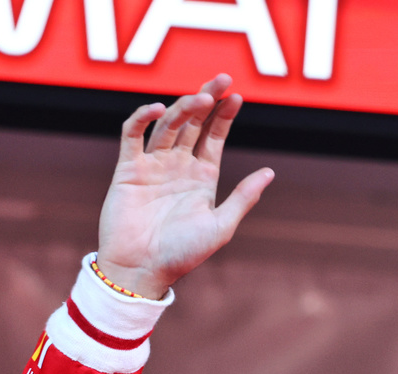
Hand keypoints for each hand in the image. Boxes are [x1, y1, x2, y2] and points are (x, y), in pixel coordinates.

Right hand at [97, 74, 273, 298]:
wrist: (142, 271)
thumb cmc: (183, 255)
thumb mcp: (221, 226)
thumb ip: (243, 198)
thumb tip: (270, 172)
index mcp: (202, 178)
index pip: (215, 137)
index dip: (225, 116)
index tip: (237, 97)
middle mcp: (178, 167)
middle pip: (193, 123)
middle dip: (207, 99)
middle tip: (222, 78)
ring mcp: (153, 165)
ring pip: (168, 125)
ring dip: (183, 107)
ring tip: (200, 96)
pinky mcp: (127, 169)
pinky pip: (133, 136)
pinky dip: (141, 119)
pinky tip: (157, 109)